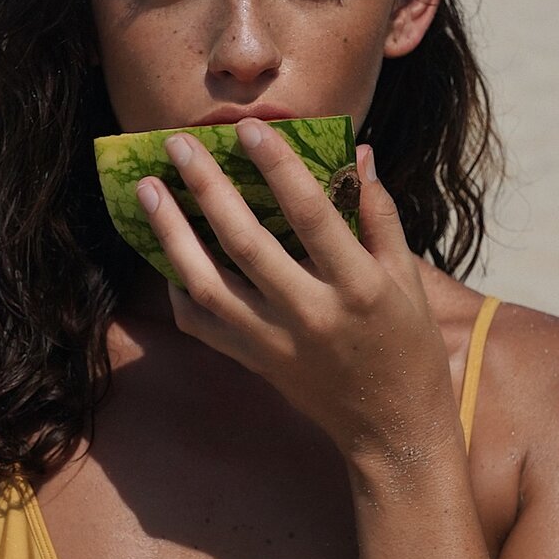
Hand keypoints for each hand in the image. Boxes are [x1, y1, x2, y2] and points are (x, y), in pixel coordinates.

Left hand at [135, 118, 460, 465]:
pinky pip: (203, 325)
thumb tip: (360, 154)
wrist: (392, 429)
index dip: (277, 166)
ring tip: (149, 192)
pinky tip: (165, 257)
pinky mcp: (254, 363)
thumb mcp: (408, 281)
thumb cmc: (409, 349)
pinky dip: (179, 291)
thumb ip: (381, 216)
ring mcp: (276, 342)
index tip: (247, 129)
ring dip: (172, 235)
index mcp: (358, 287)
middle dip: (206, 188)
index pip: (311, 213)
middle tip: (177, 145)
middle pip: (245, 242)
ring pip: (209, 283)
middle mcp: (311, 313)